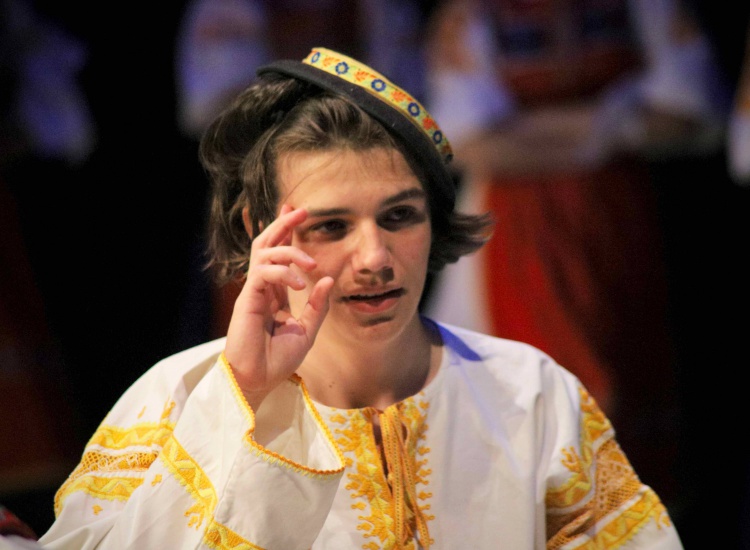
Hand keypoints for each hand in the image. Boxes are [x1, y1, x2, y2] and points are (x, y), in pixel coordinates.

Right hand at [224, 204, 333, 409]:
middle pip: (267, 245)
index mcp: (275, 293)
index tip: (298, 214)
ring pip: (264, 253)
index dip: (287, 233)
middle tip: (301, 210)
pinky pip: (262, 273)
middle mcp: (262, 287)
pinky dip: (282, 272)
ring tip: (310, 263)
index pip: (279, 255)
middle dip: (283, 224)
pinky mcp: (247, 299)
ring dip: (288, 249)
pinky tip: (299, 283)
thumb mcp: (307, 330)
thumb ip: (317, 306)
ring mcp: (253, 291)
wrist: (259, 380)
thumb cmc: (278, 359)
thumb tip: (327, 279)